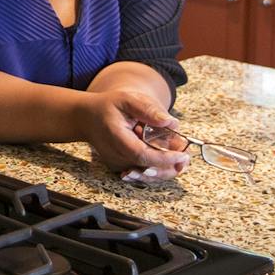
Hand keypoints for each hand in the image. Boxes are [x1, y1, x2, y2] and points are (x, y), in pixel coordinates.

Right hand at [71, 89, 188, 179]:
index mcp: (116, 138)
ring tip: (179, 155)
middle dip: (170, 166)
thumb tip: (170, 123)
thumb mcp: (127, 99)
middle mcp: (116, 156)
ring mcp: (118, 164)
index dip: (164, 159)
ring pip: (147, 175)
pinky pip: (143, 172)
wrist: (88, 118)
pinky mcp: (122, 167)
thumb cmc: (108, 107)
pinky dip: (158, 167)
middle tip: (187, 157)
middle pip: (148, 170)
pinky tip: (168, 157)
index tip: (182, 155)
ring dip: (166, 168)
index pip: (142, 155)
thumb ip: (148, 110)